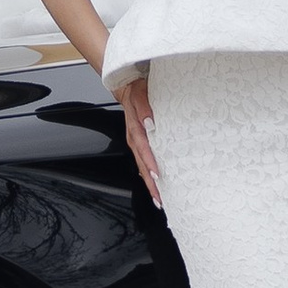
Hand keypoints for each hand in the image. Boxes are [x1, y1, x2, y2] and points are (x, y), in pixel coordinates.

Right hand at [113, 69, 161, 208]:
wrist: (127, 88)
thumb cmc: (136, 92)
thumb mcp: (139, 94)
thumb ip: (144, 107)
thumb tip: (150, 122)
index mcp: (135, 130)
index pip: (143, 149)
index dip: (149, 163)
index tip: (157, 176)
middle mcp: (134, 140)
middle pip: (142, 165)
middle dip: (150, 184)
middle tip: (160, 199)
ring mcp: (135, 144)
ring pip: (142, 167)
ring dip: (150, 184)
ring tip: (160, 199)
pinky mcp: (139, 145)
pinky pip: (143, 163)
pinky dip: (148, 176)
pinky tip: (155, 185)